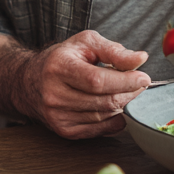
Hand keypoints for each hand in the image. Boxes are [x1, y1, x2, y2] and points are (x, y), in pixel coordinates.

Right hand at [17, 31, 149, 139]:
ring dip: (123, 105)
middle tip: (138, 83)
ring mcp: (58, 115)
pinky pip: (101, 129)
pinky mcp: (64, 130)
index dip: (125, 81)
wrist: (29, 81)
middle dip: (129, 93)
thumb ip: (113, 50)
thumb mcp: (85, 43)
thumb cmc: (61, 59)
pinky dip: (114, 119)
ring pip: (105, 116)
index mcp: (59, 68)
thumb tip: (140, 60)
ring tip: (124, 91)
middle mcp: (55, 94)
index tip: (144, 77)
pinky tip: (114, 106)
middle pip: (105, 100)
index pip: (97, 81)